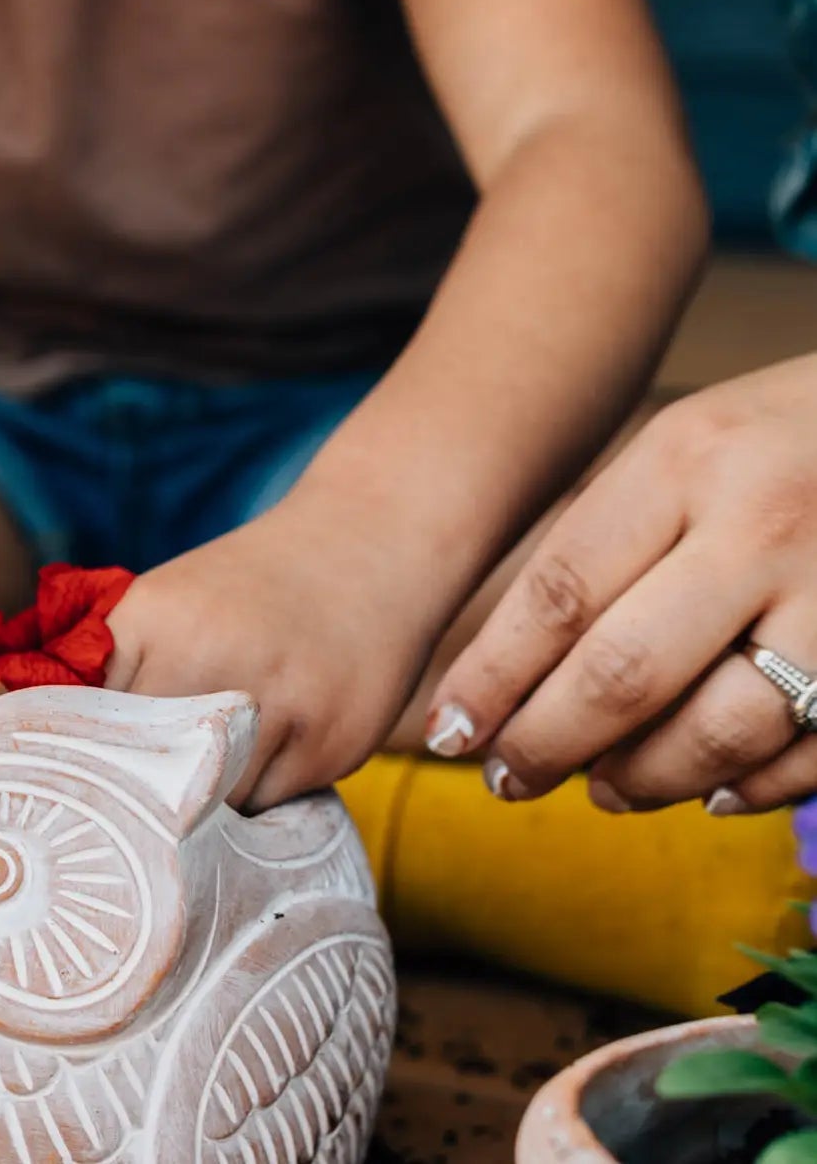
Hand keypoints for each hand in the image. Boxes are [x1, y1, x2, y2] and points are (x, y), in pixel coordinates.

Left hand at [105, 496, 433, 810]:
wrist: (368, 543)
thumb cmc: (249, 587)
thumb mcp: (169, 604)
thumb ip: (112, 672)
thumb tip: (57, 761)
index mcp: (156, 618)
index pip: (87, 722)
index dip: (81, 764)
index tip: (74, 792)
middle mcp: (215, 657)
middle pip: (146, 773)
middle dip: (140, 796)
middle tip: (136, 813)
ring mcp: (280, 704)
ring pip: (211, 806)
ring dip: (205, 805)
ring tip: (215, 768)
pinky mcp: (332, 743)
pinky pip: (268, 809)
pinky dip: (258, 799)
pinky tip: (271, 755)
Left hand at [426, 355, 816, 814]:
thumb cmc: (773, 440)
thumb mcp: (678, 451)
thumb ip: (604, 547)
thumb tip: (515, 677)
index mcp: (684, 463)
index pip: (561, 593)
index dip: (493, 678)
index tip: (448, 730)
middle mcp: (762, 526)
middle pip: (624, 672)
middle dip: (547, 743)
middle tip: (506, 779)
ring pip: (720, 731)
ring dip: (645, 779)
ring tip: (603, 789)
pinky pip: (811, 754)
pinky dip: (747, 787)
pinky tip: (704, 790)